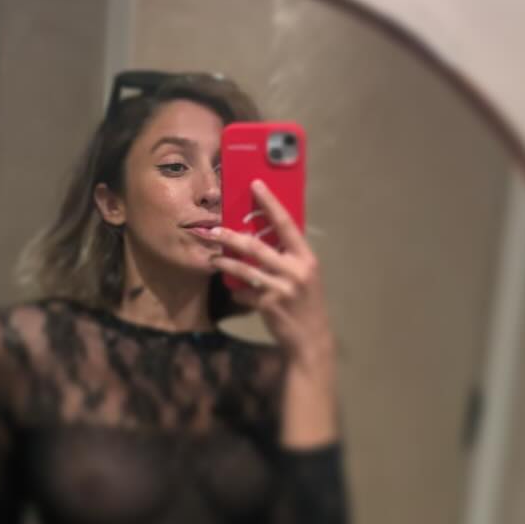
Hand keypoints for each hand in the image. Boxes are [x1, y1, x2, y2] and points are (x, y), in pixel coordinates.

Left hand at [206, 180, 334, 369]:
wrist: (311, 338)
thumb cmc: (306, 304)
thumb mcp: (305, 277)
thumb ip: (288, 258)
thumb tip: (263, 239)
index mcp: (306, 258)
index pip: (286, 224)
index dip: (270, 203)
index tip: (255, 184)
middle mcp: (295, 270)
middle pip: (256, 246)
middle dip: (231, 236)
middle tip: (213, 230)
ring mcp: (282, 288)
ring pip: (245, 269)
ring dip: (225, 263)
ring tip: (214, 259)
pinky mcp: (269, 304)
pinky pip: (245, 292)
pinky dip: (238, 291)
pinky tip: (236, 292)